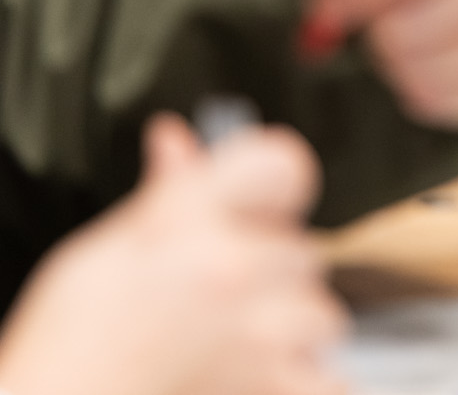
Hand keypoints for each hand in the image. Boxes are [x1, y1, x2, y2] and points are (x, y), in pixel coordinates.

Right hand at [0, 113, 343, 394]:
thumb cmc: (78, 335)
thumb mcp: (112, 246)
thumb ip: (168, 191)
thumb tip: (175, 137)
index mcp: (192, 220)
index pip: (283, 164)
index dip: (273, 184)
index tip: (261, 204)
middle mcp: (235, 268)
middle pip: (302, 249)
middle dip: (269, 272)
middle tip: (217, 294)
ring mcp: (261, 332)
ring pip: (319, 313)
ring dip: (287, 332)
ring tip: (226, 344)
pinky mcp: (277, 386)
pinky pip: (328, 378)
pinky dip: (301, 380)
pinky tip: (253, 378)